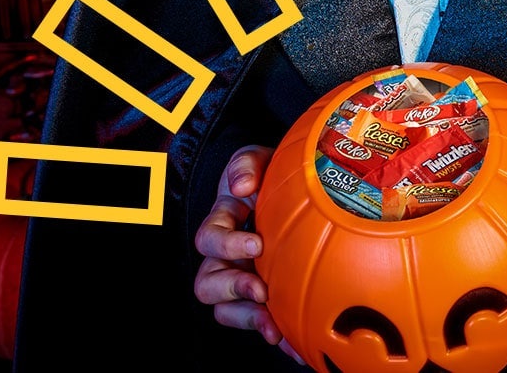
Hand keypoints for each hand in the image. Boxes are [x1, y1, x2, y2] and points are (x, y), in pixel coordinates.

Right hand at [192, 145, 302, 364]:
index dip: (227, 246)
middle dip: (232, 289)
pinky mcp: (264, 299)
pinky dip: (278, 336)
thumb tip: (241, 186)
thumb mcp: (258, 159)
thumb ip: (247, 163)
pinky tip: (299, 347)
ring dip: (248, 319)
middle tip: (261, 290)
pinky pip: (262, 324)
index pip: (210, 239)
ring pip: (226, 311)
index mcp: (224, 223)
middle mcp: (226, 257)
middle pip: (207, 284)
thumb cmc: (270, 173)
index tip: (257, 245)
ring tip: (274, 327)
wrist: (294, 189)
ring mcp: (242, 279)